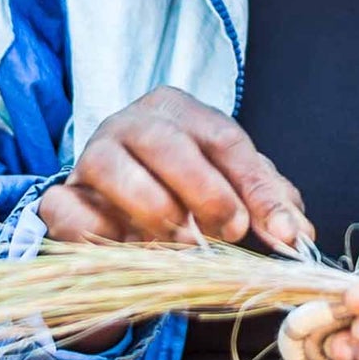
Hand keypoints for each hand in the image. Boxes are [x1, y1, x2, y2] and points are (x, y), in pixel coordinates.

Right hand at [39, 86, 311, 248]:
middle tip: (231, 230)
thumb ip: (263, 201)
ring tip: (182, 243)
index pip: (223, 138)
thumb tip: (297, 230)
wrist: (114, 218)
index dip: (257, 186)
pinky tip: (127, 249)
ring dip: (153, 209)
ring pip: (112, 166)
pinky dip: (99, 232)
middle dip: (205, 190)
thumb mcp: (228, 189)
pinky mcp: (61, 196)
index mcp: (177, 110)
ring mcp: (90, 156)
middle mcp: (130, 123)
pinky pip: (70, 208)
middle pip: (166, 142)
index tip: (283, 231)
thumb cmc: (180, 193)